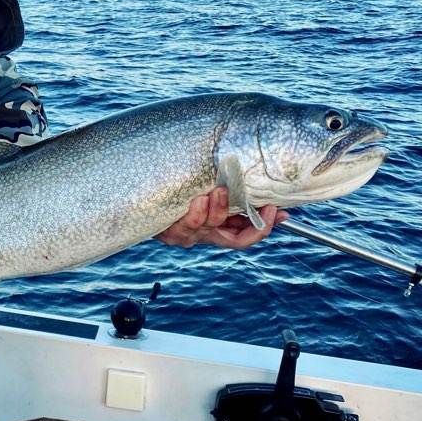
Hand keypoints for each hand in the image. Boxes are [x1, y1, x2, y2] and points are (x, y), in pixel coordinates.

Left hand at [156, 187, 288, 249]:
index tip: (275, 209)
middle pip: (233, 239)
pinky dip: (193, 211)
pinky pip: (185, 225)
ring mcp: (188, 235)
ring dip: (216, 208)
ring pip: (208, 227)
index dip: (264, 227)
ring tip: (217, 190)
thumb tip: (263, 181)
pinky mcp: (170, 232)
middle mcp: (205, 235)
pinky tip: (196, 199)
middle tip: (256, 201)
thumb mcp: (210, 191)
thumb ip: (232, 191)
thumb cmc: (183, 192)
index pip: (247, 237)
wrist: (146, 200)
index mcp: (218, 229)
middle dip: (248, 221)